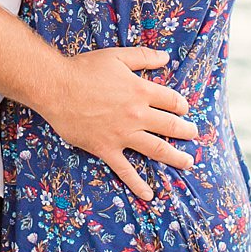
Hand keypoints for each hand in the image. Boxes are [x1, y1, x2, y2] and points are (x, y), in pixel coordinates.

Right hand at [39, 46, 197, 201]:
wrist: (56, 88)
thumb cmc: (85, 69)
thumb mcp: (117, 56)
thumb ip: (144, 57)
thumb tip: (166, 57)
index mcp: (140, 91)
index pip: (171, 100)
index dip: (182, 105)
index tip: (184, 109)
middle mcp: (136, 114)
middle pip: (170, 125)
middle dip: (186, 131)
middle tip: (194, 135)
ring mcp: (122, 134)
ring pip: (156, 148)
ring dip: (175, 156)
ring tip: (188, 162)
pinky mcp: (106, 149)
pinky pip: (125, 170)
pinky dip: (138, 184)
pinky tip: (149, 194)